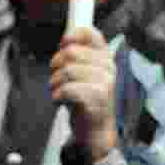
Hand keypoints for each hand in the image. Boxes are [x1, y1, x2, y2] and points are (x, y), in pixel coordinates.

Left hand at [50, 27, 118, 161]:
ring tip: (61, 92)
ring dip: (55, 83)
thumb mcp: (85, 74)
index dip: (72, 36)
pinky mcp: (97, 98)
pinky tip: (62, 101)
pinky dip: (58, 96)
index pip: (91, 34)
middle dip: (56, 66)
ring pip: (67, 70)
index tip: (64, 45)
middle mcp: (108, 68)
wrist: (96, 130)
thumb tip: (66, 39)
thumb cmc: (87, 101)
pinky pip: (67, 89)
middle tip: (59, 79)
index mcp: (106, 58)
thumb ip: (78, 56)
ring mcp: (105, 82)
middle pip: (70, 52)